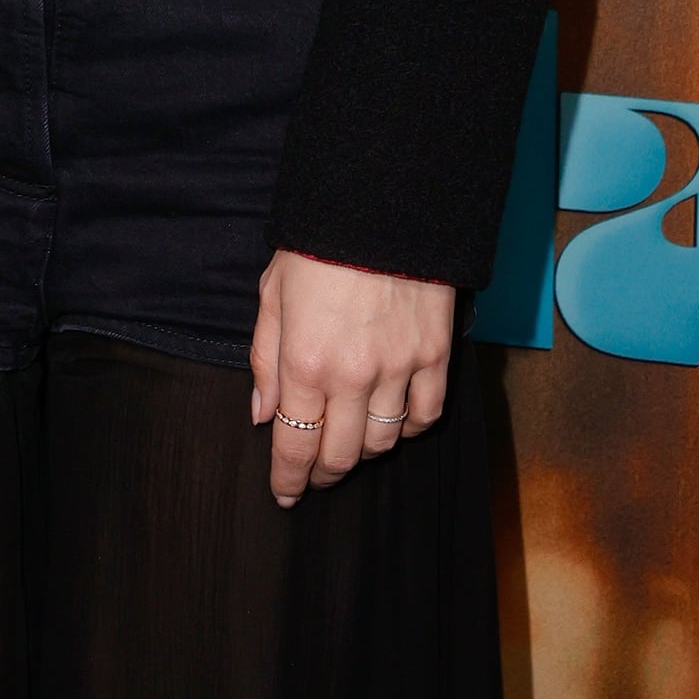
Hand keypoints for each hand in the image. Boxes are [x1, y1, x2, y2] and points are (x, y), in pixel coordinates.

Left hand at [249, 250, 452, 505]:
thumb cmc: (317, 245)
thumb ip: (265, 358)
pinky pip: (426, 416)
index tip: (284, 494)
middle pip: (341, 455)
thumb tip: (263, 414)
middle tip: (314, 473)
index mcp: (305, 361)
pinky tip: (392, 420)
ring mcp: (399, 369)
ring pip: (383, 442)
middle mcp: (353, 375)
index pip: (295, 444)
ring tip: (349, 442)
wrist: (381, 204)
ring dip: (363, 451)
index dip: (288, 479)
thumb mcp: (272, 294)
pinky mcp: (435, 357)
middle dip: (323, 473)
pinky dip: (408, 428)